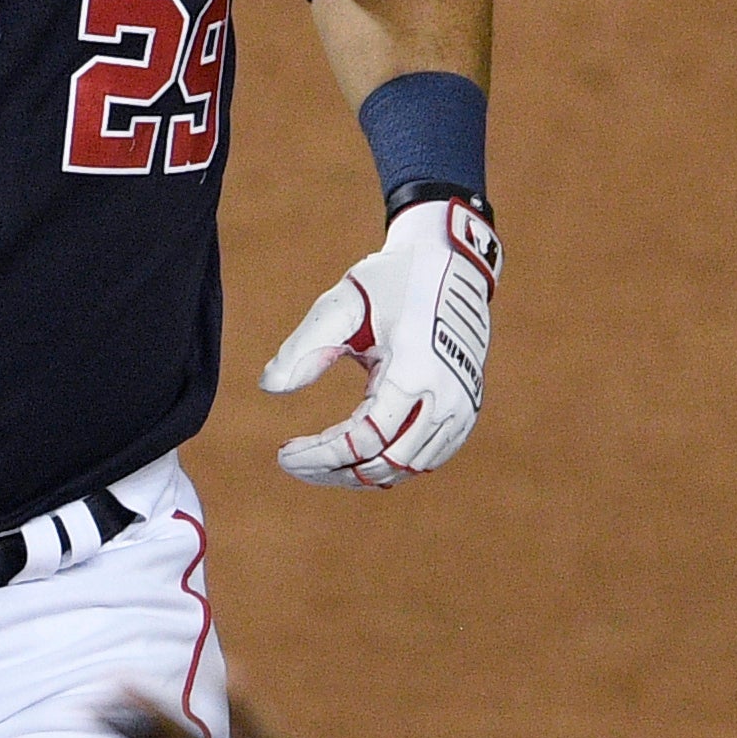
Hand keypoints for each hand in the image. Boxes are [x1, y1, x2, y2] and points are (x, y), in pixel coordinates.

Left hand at [264, 201, 495, 488]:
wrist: (452, 264)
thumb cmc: (392, 280)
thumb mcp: (343, 304)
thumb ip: (306, 346)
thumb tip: (269, 388)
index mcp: (414, 371)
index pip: (363, 439)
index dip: (320, 455)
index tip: (282, 455)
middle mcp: (445, 398)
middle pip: (385, 463)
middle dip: (335, 472)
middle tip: (295, 462)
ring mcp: (461, 408)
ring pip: (408, 468)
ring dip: (361, 473)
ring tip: (320, 462)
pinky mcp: (467, 411)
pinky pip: (429, 458)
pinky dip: (391, 465)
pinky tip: (357, 456)